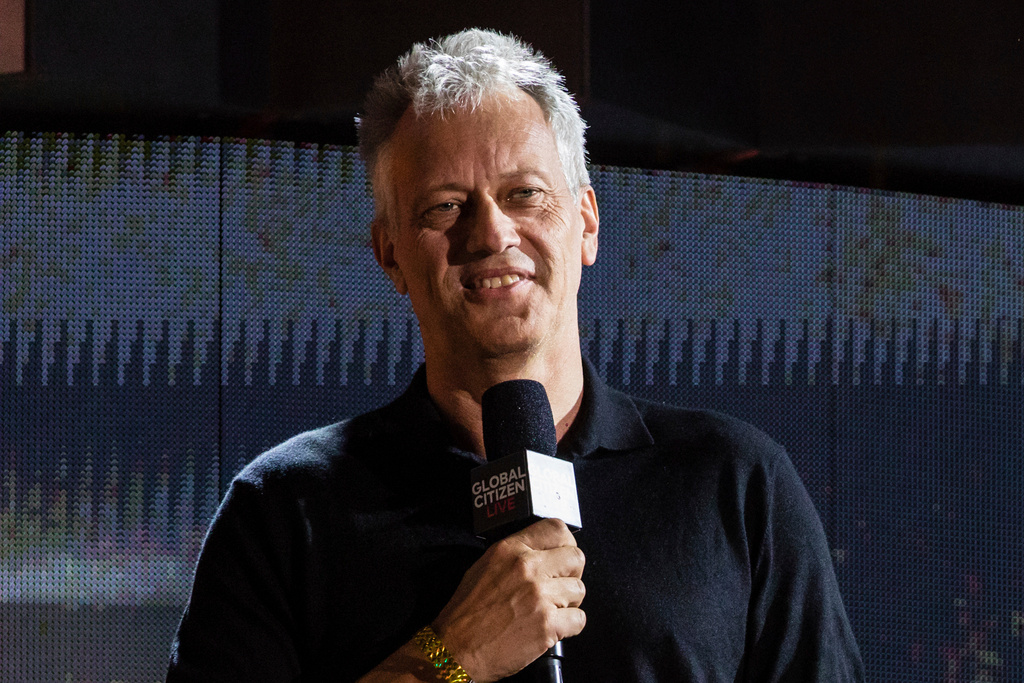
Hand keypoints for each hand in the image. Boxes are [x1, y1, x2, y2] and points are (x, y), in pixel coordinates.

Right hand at [431, 518, 585, 681]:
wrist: (456, 649)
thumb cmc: (466, 612)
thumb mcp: (484, 566)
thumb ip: (514, 555)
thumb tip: (542, 552)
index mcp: (510, 550)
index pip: (556, 529)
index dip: (566, 543)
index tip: (564, 555)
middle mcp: (527, 568)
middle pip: (576, 558)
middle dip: (572, 573)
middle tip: (559, 587)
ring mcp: (539, 596)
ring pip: (579, 590)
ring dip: (569, 603)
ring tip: (550, 610)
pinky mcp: (547, 625)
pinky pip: (579, 620)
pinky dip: (569, 627)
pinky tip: (552, 629)